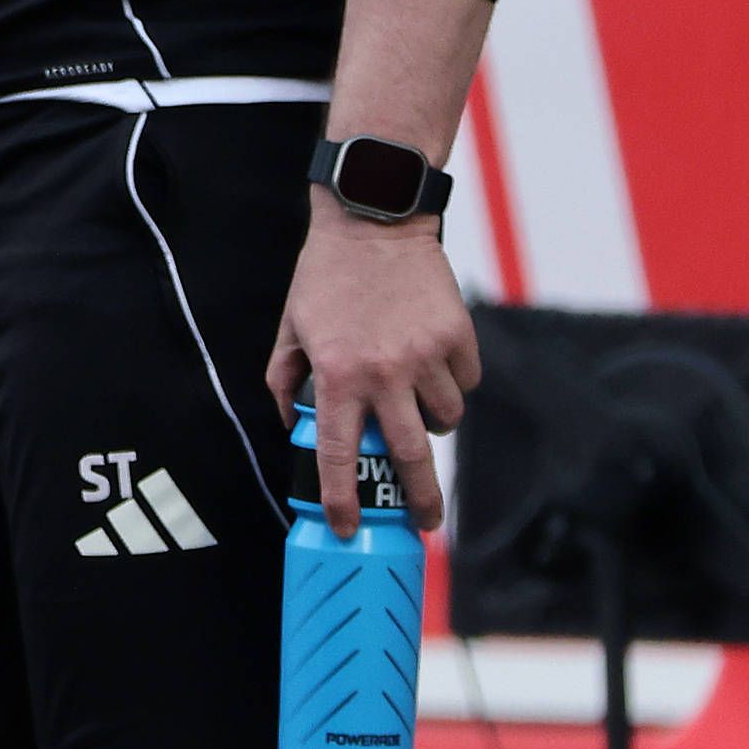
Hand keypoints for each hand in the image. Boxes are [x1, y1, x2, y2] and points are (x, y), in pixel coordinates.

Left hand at [267, 206, 477, 535]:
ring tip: (414, 401)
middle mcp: (383, 373)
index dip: (340, 497)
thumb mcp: (290, 326)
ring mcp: (426, 357)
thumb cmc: (326, 277)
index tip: (346, 527)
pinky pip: (465, 384)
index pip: (336, 453)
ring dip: (432, 423)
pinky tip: (432, 362)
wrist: (374, 222)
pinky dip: (453, 385)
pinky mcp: (459, 339)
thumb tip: (290, 427)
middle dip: (420, 500)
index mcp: (335, 374)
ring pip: (444, 420)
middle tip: (424, 521)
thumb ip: (283, 380)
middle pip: (410, 457)